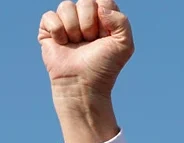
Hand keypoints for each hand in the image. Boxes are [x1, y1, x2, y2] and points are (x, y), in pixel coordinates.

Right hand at [38, 0, 133, 142]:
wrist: (83, 83)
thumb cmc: (104, 66)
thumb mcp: (124, 45)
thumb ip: (122, 21)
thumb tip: (100, 8)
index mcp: (104, 19)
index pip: (103, 0)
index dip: (104, 16)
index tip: (105, 34)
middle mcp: (85, 18)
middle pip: (85, 2)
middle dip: (89, 24)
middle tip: (90, 42)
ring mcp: (67, 23)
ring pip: (66, 6)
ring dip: (74, 28)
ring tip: (77, 44)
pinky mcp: (49, 29)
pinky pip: (50, 16)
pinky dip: (58, 31)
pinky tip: (63, 44)